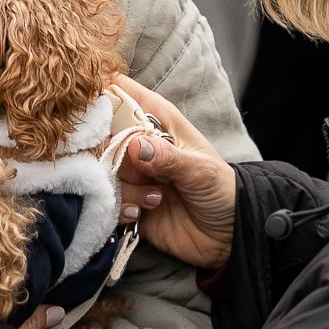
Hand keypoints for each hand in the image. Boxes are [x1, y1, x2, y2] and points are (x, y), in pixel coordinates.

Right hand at [110, 75, 237, 269]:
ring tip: (156, 198)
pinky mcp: (127, 202)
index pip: (123, 92)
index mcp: (159, 121)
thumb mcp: (200, 170)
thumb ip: (168, 157)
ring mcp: (132, 174)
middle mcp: (139, 144)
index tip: (102, 119)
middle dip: (114, 155)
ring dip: (126, 188)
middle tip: (141, 171)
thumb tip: (133, 145)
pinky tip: (142, 213)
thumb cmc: (221, 190)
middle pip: (102, 135)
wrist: (227, 235)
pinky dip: (121, 209)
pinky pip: (106, 201)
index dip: (103, 96)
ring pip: (103, 171)